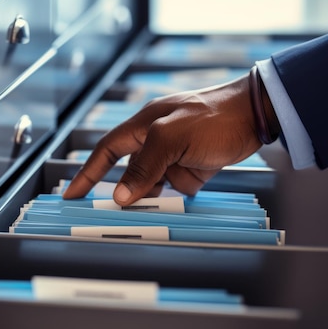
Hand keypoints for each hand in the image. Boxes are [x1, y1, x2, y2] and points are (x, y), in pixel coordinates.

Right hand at [62, 74, 262, 205]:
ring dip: (154, 196)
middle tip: (118, 212)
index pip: (107, 151)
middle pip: (130, 171)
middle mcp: (155, 140)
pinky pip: (175, 188)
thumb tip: (121, 194)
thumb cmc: (214, 117)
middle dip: (126, 191)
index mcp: (143, 125)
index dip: (88, 172)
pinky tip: (181, 196)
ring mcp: (174, 155)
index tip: (72, 194)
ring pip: (153, 184)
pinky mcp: (193, 167)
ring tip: (156, 204)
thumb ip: (144, 166)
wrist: (256, 116)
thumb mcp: (171, 138)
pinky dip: (175, 196)